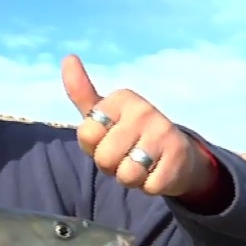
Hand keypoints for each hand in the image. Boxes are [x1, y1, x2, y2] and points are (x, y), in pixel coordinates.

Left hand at [62, 54, 216, 197]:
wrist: (176, 154)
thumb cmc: (128, 134)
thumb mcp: (102, 113)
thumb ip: (81, 92)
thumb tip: (68, 58)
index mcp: (122, 98)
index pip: (87, 135)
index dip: (92, 146)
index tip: (107, 138)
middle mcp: (144, 110)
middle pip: (104, 158)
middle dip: (110, 165)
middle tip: (125, 155)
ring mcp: (163, 132)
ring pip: (126, 174)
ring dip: (129, 178)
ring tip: (140, 164)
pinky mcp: (178, 156)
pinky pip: (146, 186)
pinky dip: (148, 186)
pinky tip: (156, 171)